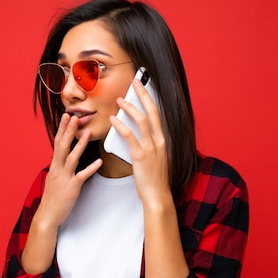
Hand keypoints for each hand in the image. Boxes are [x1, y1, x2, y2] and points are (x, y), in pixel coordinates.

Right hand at [36, 113, 101, 227]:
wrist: (48, 215)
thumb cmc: (53, 198)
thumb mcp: (55, 178)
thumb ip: (60, 167)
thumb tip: (63, 157)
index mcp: (55, 165)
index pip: (58, 143)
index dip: (62, 129)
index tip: (66, 116)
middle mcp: (58, 169)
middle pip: (63, 146)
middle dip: (69, 130)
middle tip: (74, 116)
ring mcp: (64, 178)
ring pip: (72, 158)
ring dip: (80, 144)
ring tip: (88, 133)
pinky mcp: (71, 188)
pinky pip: (82, 176)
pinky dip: (91, 168)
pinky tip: (99, 161)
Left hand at [109, 79, 171, 205]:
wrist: (157, 195)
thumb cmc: (154, 179)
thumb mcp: (155, 158)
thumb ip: (148, 144)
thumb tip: (134, 132)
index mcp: (163, 140)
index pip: (157, 114)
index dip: (150, 99)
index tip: (143, 87)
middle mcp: (159, 141)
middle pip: (152, 111)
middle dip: (143, 94)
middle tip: (135, 82)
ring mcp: (151, 147)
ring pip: (142, 121)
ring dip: (130, 108)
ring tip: (120, 100)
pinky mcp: (141, 156)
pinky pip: (130, 136)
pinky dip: (121, 125)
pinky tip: (113, 119)